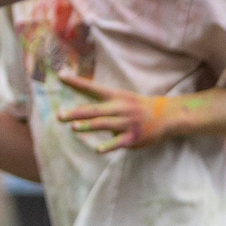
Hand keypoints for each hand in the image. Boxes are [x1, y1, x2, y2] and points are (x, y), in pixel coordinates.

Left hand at [54, 71, 177, 153]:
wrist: (165, 116)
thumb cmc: (137, 107)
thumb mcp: (121, 98)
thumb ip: (101, 103)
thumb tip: (79, 113)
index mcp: (115, 96)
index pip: (92, 88)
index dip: (76, 82)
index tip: (60, 75)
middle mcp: (119, 108)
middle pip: (94, 110)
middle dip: (76, 113)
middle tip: (59, 116)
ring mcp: (126, 123)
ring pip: (104, 124)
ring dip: (88, 126)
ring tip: (73, 128)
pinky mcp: (133, 137)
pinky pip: (118, 142)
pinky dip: (108, 146)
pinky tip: (97, 150)